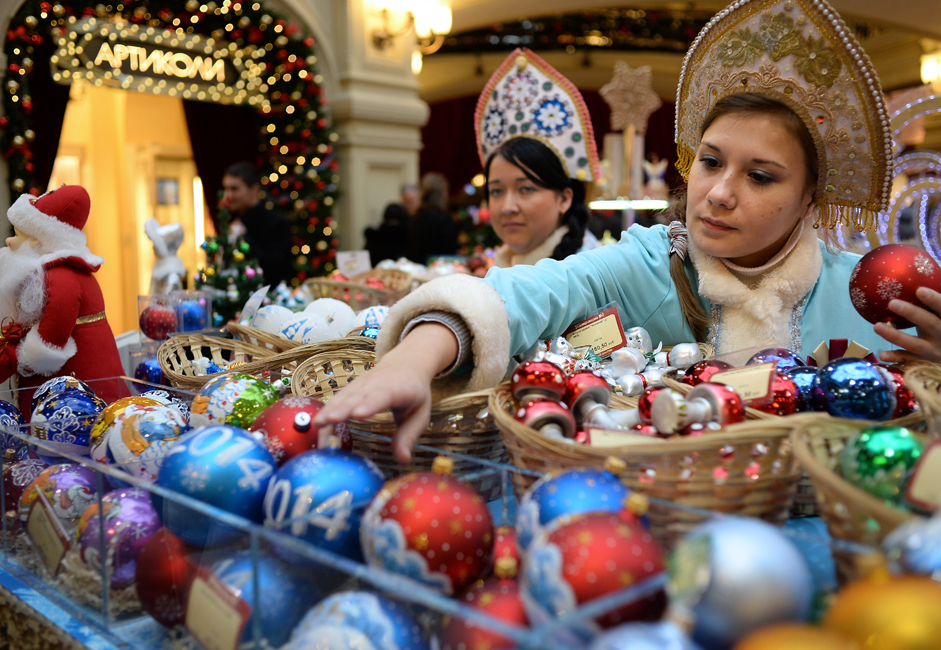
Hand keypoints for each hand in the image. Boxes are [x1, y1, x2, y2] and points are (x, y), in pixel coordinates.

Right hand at [312, 323, 458, 463]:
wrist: (407, 363)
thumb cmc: (415, 392)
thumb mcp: (420, 414)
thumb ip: (409, 436)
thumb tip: (403, 461)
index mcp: (398, 389)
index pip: (383, 396)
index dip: (370, 404)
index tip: (358, 414)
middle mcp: (377, 383)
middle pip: (358, 396)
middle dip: (343, 408)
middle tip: (329, 421)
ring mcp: (362, 383)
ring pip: (345, 396)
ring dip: (330, 409)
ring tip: (318, 424)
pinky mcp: (352, 387)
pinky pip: (339, 397)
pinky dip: (328, 408)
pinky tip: (318, 421)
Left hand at [875, 287, 940, 363]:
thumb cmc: (940, 328)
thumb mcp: (939, 315)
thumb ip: (931, 304)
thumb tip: (915, 280)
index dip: (934, 300)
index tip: (919, 290)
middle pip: (930, 323)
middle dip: (912, 313)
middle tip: (891, 302)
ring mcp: (934, 352)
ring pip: (915, 344)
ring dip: (895, 335)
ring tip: (877, 326)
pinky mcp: (924, 363)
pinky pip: (908, 361)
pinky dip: (896, 357)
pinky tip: (882, 355)